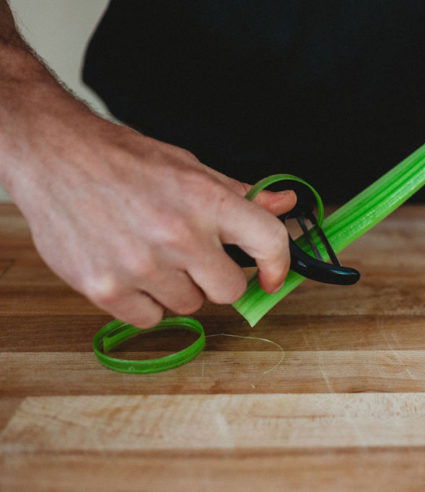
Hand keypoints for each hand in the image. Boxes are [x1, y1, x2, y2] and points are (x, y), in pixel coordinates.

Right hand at [6, 109, 294, 327]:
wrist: (54, 157)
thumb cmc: (125, 161)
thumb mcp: (190, 168)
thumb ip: (239, 195)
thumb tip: (285, 203)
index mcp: (205, 200)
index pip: (269, 242)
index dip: (278, 265)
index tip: (271, 278)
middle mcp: (177, 236)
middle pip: (228, 291)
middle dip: (216, 277)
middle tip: (193, 256)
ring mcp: (140, 266)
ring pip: (188, 306)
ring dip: (177, 287)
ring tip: (150, 253)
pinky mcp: (105, 289)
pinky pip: (150, 318)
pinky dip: (144, 301)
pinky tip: (129, 269)